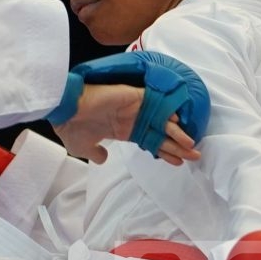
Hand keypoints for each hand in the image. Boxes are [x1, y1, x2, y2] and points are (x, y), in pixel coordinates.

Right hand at [56, 84, 199, 166]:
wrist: (65, 109)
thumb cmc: (71, 127)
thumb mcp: (83, 148)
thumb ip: (95, 154)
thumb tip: (103, 158)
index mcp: (122, 130)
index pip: (150, 141)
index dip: (164, 152)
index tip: (177, 162)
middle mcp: (132, 119)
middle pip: (161, 134)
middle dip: (178, 147)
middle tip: (195, 156)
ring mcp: (135, 108)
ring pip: (163, 121)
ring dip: (177, 133)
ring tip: (192, 145)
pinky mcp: (134, 97)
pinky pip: (156, 103)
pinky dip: (168, 112)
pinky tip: (179, 122)